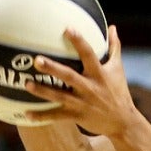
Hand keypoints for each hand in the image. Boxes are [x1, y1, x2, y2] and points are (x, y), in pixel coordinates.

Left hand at [28, 25, 143, 139]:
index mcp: (99, 74)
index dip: (79, 41)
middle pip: (69, 76)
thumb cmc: (119, 92)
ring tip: (27, 84)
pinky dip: (42, 116)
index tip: (67, 29)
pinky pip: (57, 116)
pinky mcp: (77, 116)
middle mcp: (89, 88)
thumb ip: (114, 47)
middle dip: (53, 68)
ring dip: (43, 91)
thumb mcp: (118, 69)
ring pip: (59, 96)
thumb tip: (113, 27)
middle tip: (36, 60)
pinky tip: (26, 114)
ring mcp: (82, 103)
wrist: (123, 122)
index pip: (89, 54)